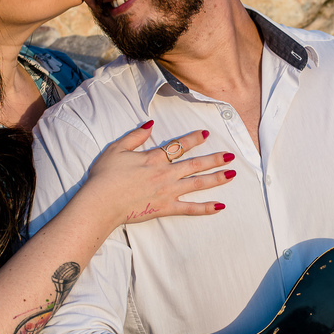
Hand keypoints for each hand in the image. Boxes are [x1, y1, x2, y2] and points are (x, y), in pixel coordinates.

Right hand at [85, 121, 234, 225]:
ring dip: (217, 178)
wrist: (101, 203)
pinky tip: (220, 206)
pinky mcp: (166, 208)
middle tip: (231, 155)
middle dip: (215, 159)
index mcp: (154, 158)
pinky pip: (190, 208)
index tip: (206, 134)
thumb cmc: (105, 176)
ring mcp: (168, 192)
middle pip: (196, 164)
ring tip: (233, 174)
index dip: (194, 139)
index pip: (179, 145)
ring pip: (198, 183)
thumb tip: (150, 125)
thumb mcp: (116, 149)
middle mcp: (166, 173)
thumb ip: (135, 136)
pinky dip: (206, 208)